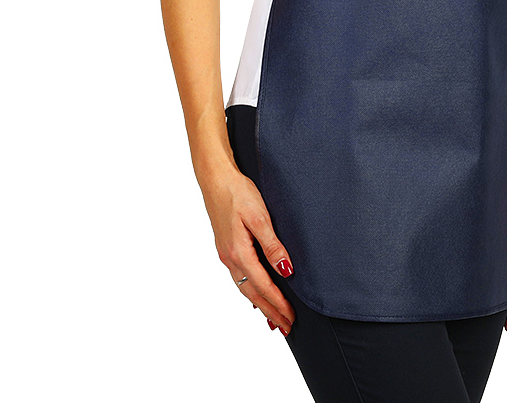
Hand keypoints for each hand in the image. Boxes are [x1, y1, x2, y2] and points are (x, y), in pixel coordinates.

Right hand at [204, 167, 296, 334]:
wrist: (216, 178)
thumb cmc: (238, 193)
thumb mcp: (260, 217)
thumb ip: (272, 245)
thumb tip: (285, 270)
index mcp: (239, 253)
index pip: (263, 286)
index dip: (278, 303)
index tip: (291, 317)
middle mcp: (230, 258)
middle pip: (252, 293)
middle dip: (269, 311)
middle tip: (284, 327)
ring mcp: (225, 254)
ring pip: (244, 287)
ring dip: (259, 304)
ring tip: (272, 318)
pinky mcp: (225, 247)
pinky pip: (238, 277)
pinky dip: (249, 290)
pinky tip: (253, 293)